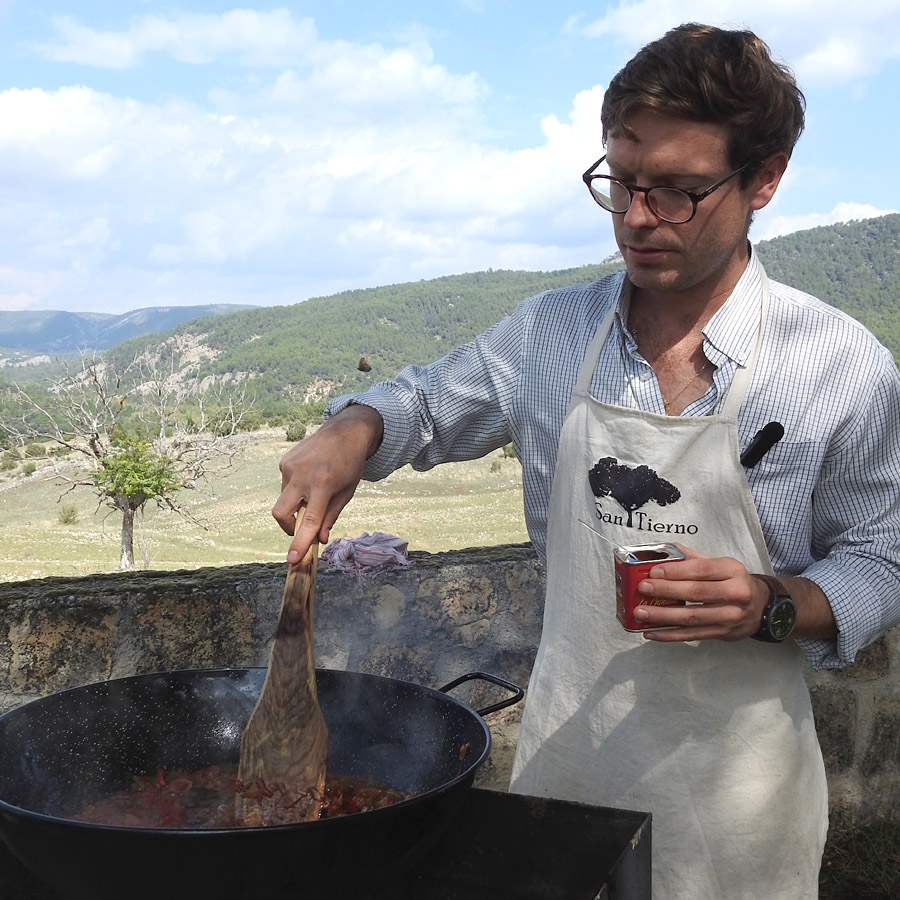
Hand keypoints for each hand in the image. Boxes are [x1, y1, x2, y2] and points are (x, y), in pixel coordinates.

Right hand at [272, 404, 383, 562]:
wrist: (345, 431)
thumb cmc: (350, 464)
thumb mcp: (347, 492)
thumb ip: (331, 517)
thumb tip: (319, 540)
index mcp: (323, 484)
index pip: (308, 521)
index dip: (299, 542)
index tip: (292, 559)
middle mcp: (303, 475)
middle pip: (281, 513)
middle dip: (288, 528)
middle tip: (302, 528)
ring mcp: (290, 466)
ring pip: (283, 500)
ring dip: (295, 505)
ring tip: (314, 491)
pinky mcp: (284, 461)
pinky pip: (284, 485)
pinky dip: (294, 490)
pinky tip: (310, 477)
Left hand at [632, 547, 768, 641]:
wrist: (761, 606)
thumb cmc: (733, 581)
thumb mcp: (720, 564)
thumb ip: (692, 558)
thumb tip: (661, 552)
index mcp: (732, 570)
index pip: (701, 570)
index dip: (676, 571)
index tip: (653, 572)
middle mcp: (736, 593)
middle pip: (696, 593)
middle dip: (666, 591)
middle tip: (643, 589)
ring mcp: (731, 616)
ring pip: (693, 617)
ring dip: (664, 617)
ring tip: (641, 613)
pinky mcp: (723, 633)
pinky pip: (693, 635)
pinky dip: (670, 635)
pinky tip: (652, 632)